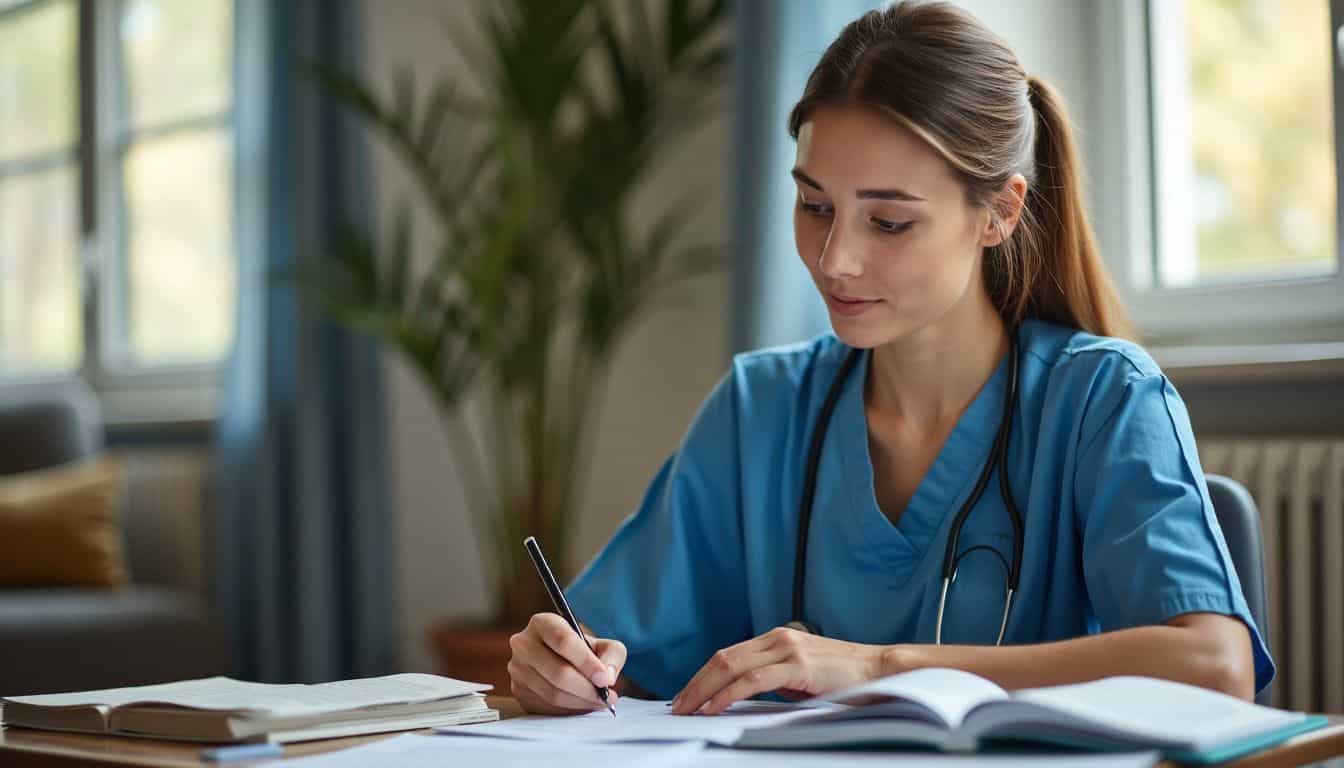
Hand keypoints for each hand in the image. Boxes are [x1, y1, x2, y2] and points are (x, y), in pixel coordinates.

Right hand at [508, 613, 626, 714]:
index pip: (563, 641)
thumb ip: (612, 655)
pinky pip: (546, 706)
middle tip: (606, 696)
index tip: (605, 679)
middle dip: (586, 688)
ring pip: (552, 692)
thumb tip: (607, 676)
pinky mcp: (518, 691)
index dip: (586, 662)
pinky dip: (569, 710)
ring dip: (580, 702)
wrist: (560, 663)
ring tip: (599, 702)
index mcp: (542, 623)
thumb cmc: (582, 652)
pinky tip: (582, 706)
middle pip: (558, 671)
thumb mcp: (603, 644)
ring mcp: (517, 669)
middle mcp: (524, 643)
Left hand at [670, 627, 889, 714]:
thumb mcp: (802, 678)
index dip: (703, 676)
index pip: (729, 655)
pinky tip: (713, 708)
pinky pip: (752, 681)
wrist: (881, 670)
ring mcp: (787, 649)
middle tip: (676, 707)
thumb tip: (745, 698)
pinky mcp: (797, 665)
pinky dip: (727, 694)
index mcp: (776, 639)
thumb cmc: (846, 679)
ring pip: (731, 666)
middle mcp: (777, 638)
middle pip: (723, 658)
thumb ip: (776, 681)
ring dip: (703, 690)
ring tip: (686, 710)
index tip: (687, 696)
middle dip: (695, 683)